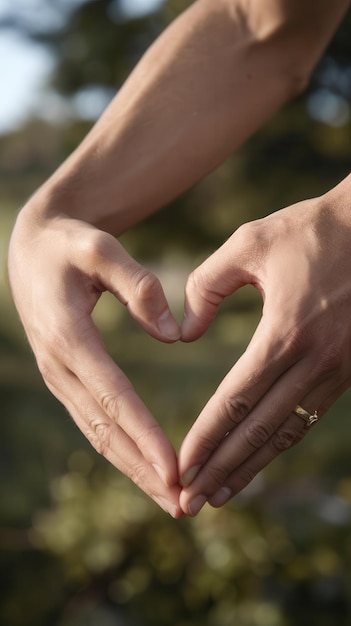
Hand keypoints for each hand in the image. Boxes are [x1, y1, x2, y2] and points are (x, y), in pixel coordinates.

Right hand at [8, 208, 181, 517]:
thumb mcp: (101, 248)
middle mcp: (59, 366)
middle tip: (182, 504)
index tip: (176, 469)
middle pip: (105, 430)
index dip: (145, 434)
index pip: (113, 396)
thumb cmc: (71, 245)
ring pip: (98, 434)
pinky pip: (95, 422)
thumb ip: (138, 285)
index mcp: (69, 337)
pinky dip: (121, 449)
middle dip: (143, 469)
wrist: (33, 250)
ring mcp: (59, 376)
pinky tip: (145, 468)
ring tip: (169, 498)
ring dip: (133, 469)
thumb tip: (174, 334)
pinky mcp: (66, 379)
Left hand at [178, 175, 350, 515]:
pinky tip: (258, 460)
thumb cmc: (309, 230)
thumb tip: (185, 335)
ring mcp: (336, 369)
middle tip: (189, 502)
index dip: (206, 436)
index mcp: (285, 332)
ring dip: (251, 467)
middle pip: (259, 429)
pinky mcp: (346, 370)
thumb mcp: (248, 244)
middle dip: (222, 468)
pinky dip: (280, 444)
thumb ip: (205, 286)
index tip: (181, 466)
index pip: (236, 399)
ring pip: (287, 432)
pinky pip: (308, 416)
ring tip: (219, 495)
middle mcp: (314, 361)